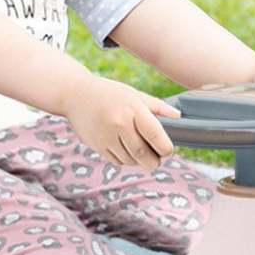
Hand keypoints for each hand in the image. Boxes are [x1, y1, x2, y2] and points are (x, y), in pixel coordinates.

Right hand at [62, 75, 181, 169]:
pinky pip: (117, 161)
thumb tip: (178, 117)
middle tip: (158, 159)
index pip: (155, 135)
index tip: (168, 150)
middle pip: (143, 154)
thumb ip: (157, 107)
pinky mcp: (97, 146)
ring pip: (130, 160)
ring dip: (140, 161)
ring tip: (142, 153)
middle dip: (154, 162)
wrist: (75, 95)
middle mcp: (119, 124)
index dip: (166, 148)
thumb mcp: (134, 94)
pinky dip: (126, 160)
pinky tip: (126, 149)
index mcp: (132, 109)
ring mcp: (106, 136)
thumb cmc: (109, 93)